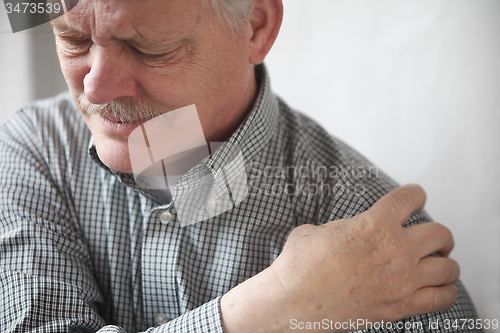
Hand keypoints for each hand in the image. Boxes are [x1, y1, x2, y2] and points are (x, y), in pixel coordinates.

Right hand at [221, 184, 458, 331]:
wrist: (293, 301)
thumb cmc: (299, 265)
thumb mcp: (318, 230)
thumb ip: (343, 227)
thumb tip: (347, 231)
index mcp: (374, 224)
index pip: (410, 198)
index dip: (416, 194)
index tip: (416, 197)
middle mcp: (395, 250)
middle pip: (440, 233)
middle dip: (439, 233)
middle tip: (433, 237)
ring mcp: (401, 281)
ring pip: (448, 267)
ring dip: (445, 262)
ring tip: (438, 262)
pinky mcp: (400, 307)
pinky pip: (442, 299)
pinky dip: (445, 291)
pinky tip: (439, 287)